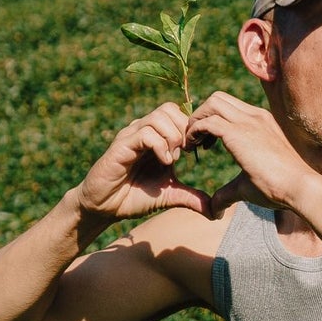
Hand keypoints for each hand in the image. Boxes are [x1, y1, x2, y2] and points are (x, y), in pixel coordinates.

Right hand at [75, 103, 210, 222]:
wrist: (105, 208)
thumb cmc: (134, 197)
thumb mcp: (170, 196)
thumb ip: (192, 198)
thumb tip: (216, 212)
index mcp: (157, 137)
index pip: (179, 114)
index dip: (192, 128)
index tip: (197, 150)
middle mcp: (144, 131)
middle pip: (170, 108)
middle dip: (184, 130)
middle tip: (186, 153)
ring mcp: (131, 136)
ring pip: (159, 116)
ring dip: (173, 137)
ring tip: (173, 159)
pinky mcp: (121, 146)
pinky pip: (145, 133)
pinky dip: (160, 146)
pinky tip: (164, 163)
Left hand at [187, 92, 310, 214]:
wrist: (299, 187)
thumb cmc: (280, 189)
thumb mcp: (248, 185)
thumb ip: (228, 192)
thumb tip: (214, 211)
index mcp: (261, 122)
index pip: (229, 106)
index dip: (212, 119)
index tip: (206, 142)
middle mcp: (255, 116)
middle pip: (217, 98)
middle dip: (200, 115)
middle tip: (195, 140)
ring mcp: (248, 121)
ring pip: (212, 103)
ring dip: (195, 120)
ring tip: (190, 143)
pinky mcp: (238, 133)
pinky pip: (208, 121)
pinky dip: (194, 131)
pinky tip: (192, 148)